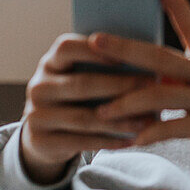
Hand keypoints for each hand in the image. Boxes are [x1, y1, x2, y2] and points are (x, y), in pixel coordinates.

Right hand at [22, 34, 158, 183]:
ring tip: (148, 120)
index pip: (67, 48)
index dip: (95, 50)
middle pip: (82, 84)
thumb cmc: (76, 97)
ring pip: (84, 118)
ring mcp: (36, 115)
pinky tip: (132, 140)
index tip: (126, 55)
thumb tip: (146, 60)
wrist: (43, 134)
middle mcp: (39, 86)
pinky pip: (81, 142)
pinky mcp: (41, 142)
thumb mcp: (79, 76)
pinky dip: (110, 142)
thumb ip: (102, 66)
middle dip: (121, 86)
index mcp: (50, 63)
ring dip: (120, 120)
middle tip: (152, 86)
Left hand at [89, 0, 189, 177]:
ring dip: (126, 103)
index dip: (177, 5)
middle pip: (162, 58)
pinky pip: (172, 127)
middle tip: (94, 40)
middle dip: (125, 48)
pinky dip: (149, 134)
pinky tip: (131, 140)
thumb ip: (188, 79)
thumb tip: (150, 73)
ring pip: (160, 94)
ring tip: (101, 112)